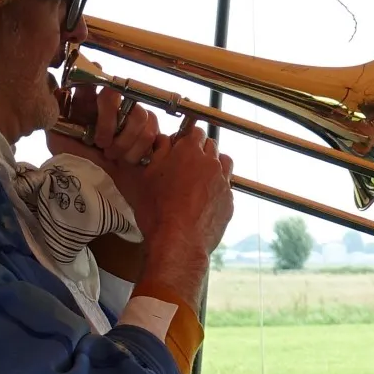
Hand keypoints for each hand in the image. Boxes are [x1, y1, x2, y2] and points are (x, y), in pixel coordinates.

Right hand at [55, 81, 231, 260]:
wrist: (178, 241)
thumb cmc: (157, 211)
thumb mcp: (145, 178)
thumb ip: (156, 154)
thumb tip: (162, 141)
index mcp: (188, 151)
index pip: (194, 131)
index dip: (186, 139)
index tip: (180, 147)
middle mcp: (210, 162)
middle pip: (210, 145)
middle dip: (200, 151)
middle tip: (186, 166)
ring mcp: (222, 181)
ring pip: (223, 163)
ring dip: (213, 166)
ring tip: (199, 180)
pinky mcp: (228, 201)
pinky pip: (225, 187)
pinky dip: (217, 190)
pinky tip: (204, 201)